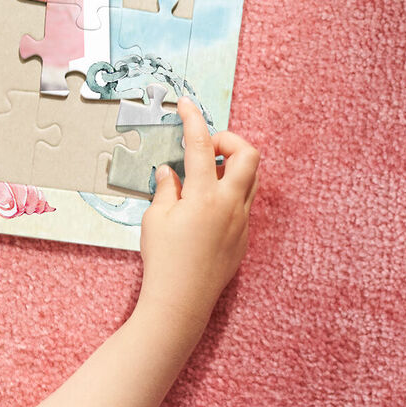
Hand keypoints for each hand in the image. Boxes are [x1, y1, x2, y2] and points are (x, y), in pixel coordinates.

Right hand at [137, 97, 259, 328]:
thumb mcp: (155, 218)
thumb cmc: (164, 260)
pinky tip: (204, 206)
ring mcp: (241, 221)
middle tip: (205, 148)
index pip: (200, 144)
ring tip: (202, 176)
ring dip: (230, 166)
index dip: (192, 119)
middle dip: (228, 141)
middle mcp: (230, 205)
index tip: (185, 105)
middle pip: (247, 154)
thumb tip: (170, 172)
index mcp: (204, 196)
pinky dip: (228, 192)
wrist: (180, 301)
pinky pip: (244, 202)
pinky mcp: (243, 237)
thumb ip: (166, 189)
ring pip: (251, 178)